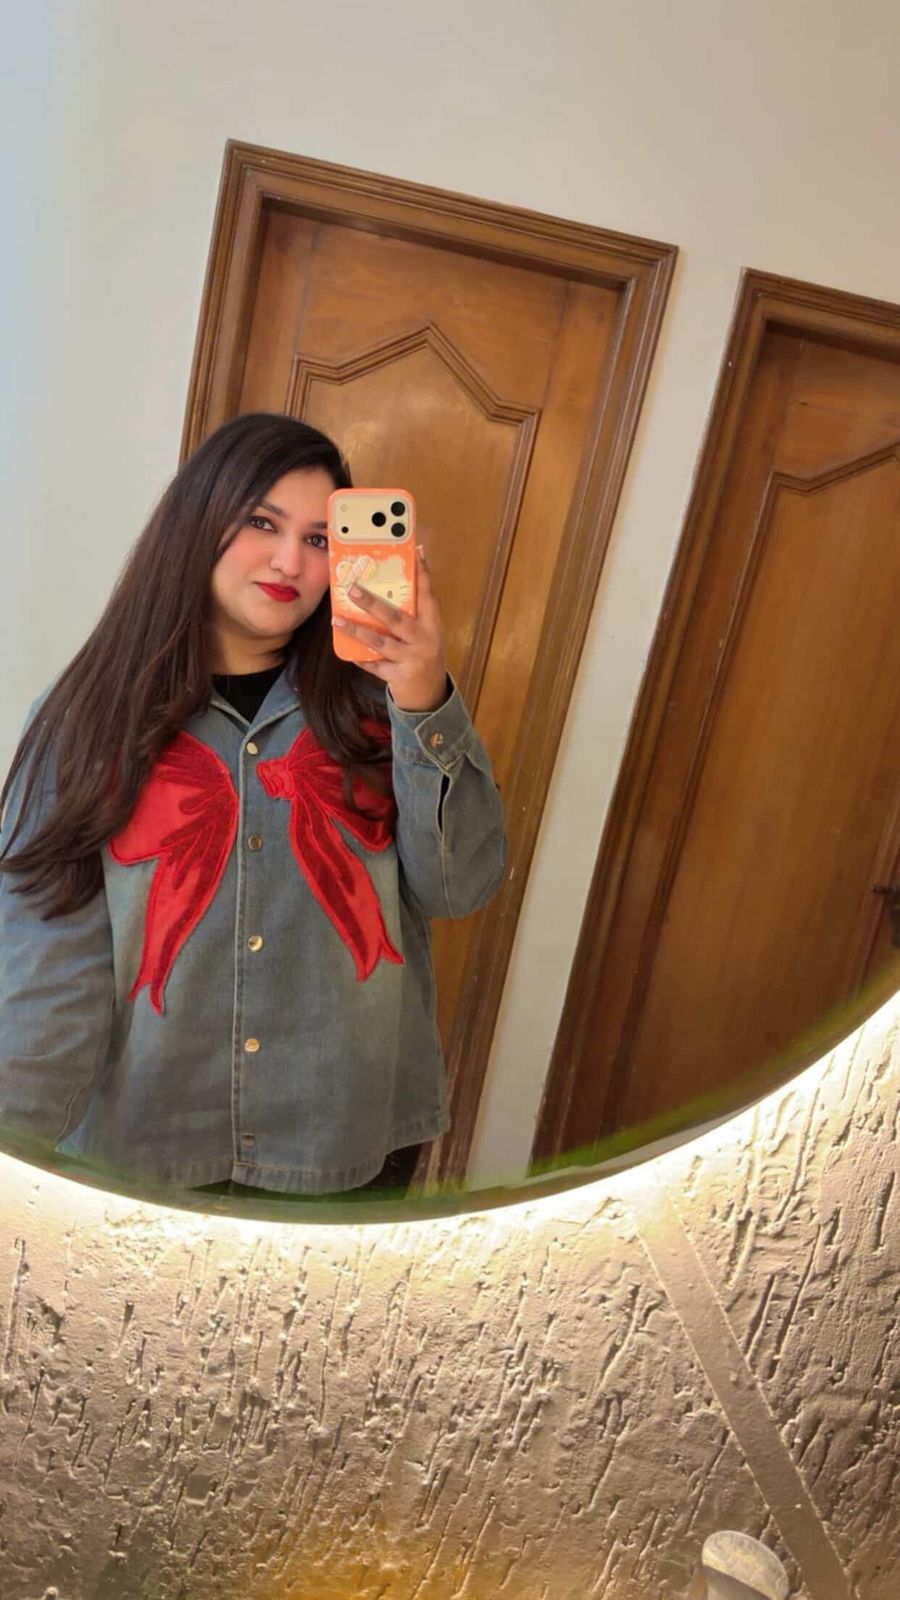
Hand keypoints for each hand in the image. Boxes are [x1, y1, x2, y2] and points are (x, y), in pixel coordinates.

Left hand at [332, 544, 448, 712]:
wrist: (430, 694)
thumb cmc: (422, 653)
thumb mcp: (424, 632)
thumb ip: (411, 612)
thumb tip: (384, 585)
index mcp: (432, 623)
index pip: (427, 593)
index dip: (422, 571)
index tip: (414, 549)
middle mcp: (424, 639)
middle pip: (396, 618)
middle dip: (373, 603)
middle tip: (352, 589)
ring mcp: (412, 658)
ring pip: (381, 642)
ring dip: (357, 630)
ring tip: (336, 621)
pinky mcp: (400, 676)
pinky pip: (376, 666)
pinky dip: (362, 659)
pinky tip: (348, 652)